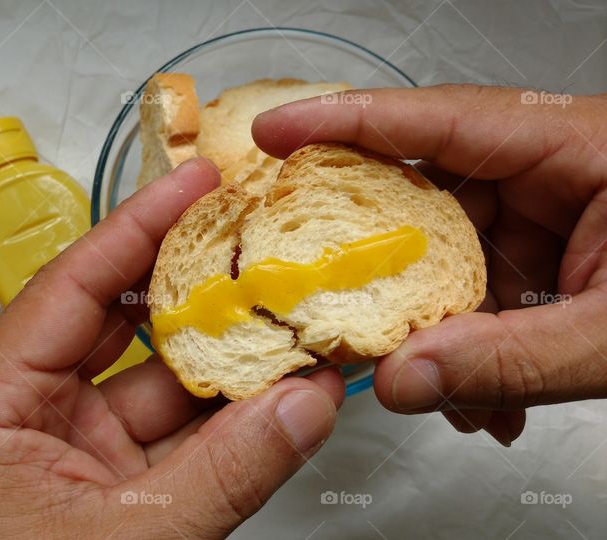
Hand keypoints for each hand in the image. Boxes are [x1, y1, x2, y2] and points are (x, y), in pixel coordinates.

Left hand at [0, 159, 343, 537]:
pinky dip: (228, 418)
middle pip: (121, 323)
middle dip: (196, 284)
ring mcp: (72, 451)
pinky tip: (283, 389)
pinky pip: (175, 437)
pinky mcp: (107, 490)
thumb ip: (228, 470)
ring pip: (160, 384)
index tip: (199, 177)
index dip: (140, 225)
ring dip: (227, 357)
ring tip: (293, 312)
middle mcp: (27, 411)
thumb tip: (314, 400)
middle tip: (259, 237)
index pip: (75, 285)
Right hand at [253, 84, 606, 445]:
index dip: (344, 123)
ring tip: (434, 383)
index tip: (276, 136)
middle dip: (378, 258)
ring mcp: (550, 215)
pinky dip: (471, 347)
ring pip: (450, 257)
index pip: (438, 120)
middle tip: (326, 292)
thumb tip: (404, 379)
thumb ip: (512, 360)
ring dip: (433, 327)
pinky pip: (484, 292)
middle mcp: (553, 170)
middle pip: (425, 193)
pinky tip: (482, 395)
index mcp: (577, 146)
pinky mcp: (551, 256)